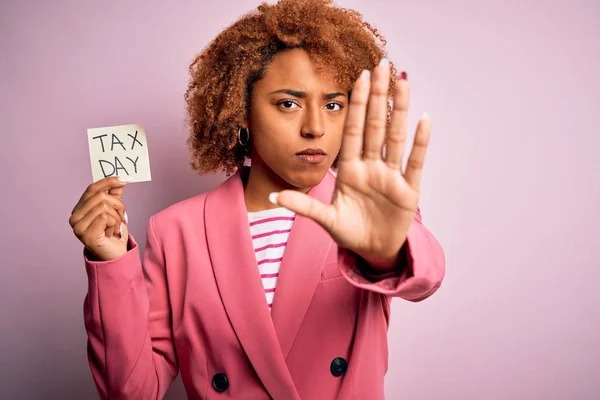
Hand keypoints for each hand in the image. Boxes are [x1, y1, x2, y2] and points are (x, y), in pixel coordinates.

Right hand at [69, 177, 129, 260]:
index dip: (107, 182)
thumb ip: (115, 195)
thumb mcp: (115, 210)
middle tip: (122, 216)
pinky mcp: (85, 235)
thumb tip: (120, 179)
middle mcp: (74, 217)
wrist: (115, 255)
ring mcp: (78, 227)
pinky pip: (105, 217)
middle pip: (100, 197)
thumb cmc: (113, 233)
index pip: (91, 189)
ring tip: (116, 227)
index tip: (123, 179)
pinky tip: (112, 233)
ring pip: (104, 206)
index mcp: (79, 209)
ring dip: (117, 217)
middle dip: (118, 205)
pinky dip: (114, 224)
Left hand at [274, 59, 430, 269]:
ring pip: (395, 136)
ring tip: (403, 81)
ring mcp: (391, 176)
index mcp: (350, 169)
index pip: (353, 131)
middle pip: (375, 125)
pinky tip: (423, 119)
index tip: (358, 78)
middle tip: (383, 64)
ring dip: (399, 109)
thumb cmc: (350, 232)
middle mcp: (371, 166)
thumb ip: (304, 207)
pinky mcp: (408, 190)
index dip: (356, 105)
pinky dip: (420, 142)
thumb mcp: (326, 219)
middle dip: (378, 95)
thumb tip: (273, 197)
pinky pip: (415, 162)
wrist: (374, 251)